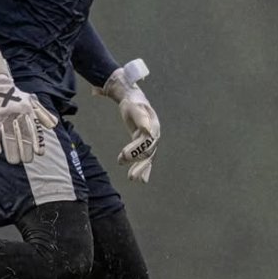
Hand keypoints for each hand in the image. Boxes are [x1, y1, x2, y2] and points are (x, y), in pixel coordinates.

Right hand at [0, 47, 58, 164]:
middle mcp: (17, 113)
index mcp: (28, 110)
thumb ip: (43, 114)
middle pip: (22, 134)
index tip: (40, 153)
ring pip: (8, 135)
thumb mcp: (32, 102)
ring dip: (11, 149)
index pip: (34, 128)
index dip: (37, 141)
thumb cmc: (17, 95)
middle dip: (25, 148)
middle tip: (27, 161)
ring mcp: (4, 115)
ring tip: (14, 161)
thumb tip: (54, 125)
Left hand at [99, 59, 160, 183]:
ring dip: (140, 169)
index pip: (146, 141)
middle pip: (148, 152)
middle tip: (130, 176)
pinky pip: (146, 158)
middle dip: (139, 164)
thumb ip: (141, 119)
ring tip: (132, 178)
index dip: (136, 149)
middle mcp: (154, 135)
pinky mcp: (144, 143)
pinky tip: (142, 180)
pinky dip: (144, 169)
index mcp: (153, 126)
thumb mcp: (135, 108)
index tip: (123, 155)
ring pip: (147, 158)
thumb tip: (147, 130)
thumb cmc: (133, 102)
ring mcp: (150, 140)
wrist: (133, 98)